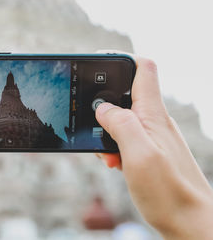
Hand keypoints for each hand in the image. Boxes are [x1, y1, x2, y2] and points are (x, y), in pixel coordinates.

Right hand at [95, 52, 212, 238]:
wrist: (190, 224)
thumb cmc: (169, 193)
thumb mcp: (138, 155)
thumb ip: (121, 124)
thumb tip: (102, 107)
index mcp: (152, 115)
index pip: (143, 69)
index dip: (121, 58)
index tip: (97, 64)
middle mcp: (153, 121)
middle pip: (126, 93)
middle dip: (103, 104)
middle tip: (92, 125)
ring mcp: (152, 137)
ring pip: (122, 118)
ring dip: (106, 130)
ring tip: (106, 154)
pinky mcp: (148, 152)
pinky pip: (125, 138)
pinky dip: (113, 146)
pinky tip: (113, 162)